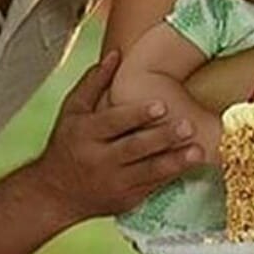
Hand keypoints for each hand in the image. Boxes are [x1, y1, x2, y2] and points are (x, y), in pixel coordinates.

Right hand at [37, 50, 204, 222]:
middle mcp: (99, 159)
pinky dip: (173, 176)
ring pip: (148, 172)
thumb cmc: (67, 143)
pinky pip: (152, 186)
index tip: (161, 105)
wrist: (55, 194)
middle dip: (162, 138)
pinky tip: (191, 165)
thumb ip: (94, 82)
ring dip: (175, 161)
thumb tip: (116, 53)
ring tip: (199, 151)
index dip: (137, 114)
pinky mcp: (127, 199)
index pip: (114, 122)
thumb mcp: (73, 110)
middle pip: (134, 148)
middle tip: (188, 126)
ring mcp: (114, 182)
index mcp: (86, 133)